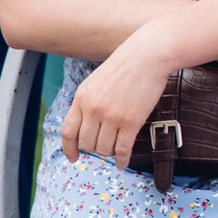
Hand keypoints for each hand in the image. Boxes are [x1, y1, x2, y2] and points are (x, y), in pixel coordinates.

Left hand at [61, 24, 182, 167]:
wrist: (149, 54)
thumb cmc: (126, 64)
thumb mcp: (96, 81)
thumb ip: (88, 101)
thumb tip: (87, 123)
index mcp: (82, 98)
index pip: (68, 131)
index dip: (69, 149)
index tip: (74, 157)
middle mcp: (94, 109)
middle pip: (87, 143)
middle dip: (94, 148)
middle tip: (104, 145)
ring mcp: (112, 116)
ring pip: (104, 149)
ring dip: (109, 152)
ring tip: (116, 148)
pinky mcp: (131, 121)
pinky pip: (122, 149)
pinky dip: (122, 160)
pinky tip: (123, 162)